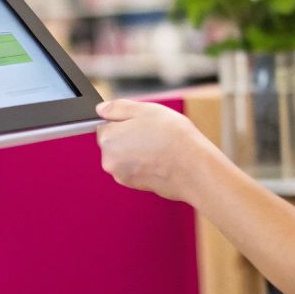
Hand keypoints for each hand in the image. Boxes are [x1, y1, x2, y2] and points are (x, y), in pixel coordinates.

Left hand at [94, 99, 222, 202]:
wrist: (193, 168)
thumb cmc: (173, 137)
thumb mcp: (145, 109)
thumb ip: (119, 108)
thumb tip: (101, 109)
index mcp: (108, 138)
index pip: (106, 124)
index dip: (125, 121)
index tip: (142, 123)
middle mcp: (109, 159)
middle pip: (114, 142)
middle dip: (129, 136)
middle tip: (153, 133)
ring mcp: (121, 175)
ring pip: (125, 156)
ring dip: (137, 151)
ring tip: (159, 146)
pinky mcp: (134, 185)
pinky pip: (134, 169)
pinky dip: (144, 164)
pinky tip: (160, 159)